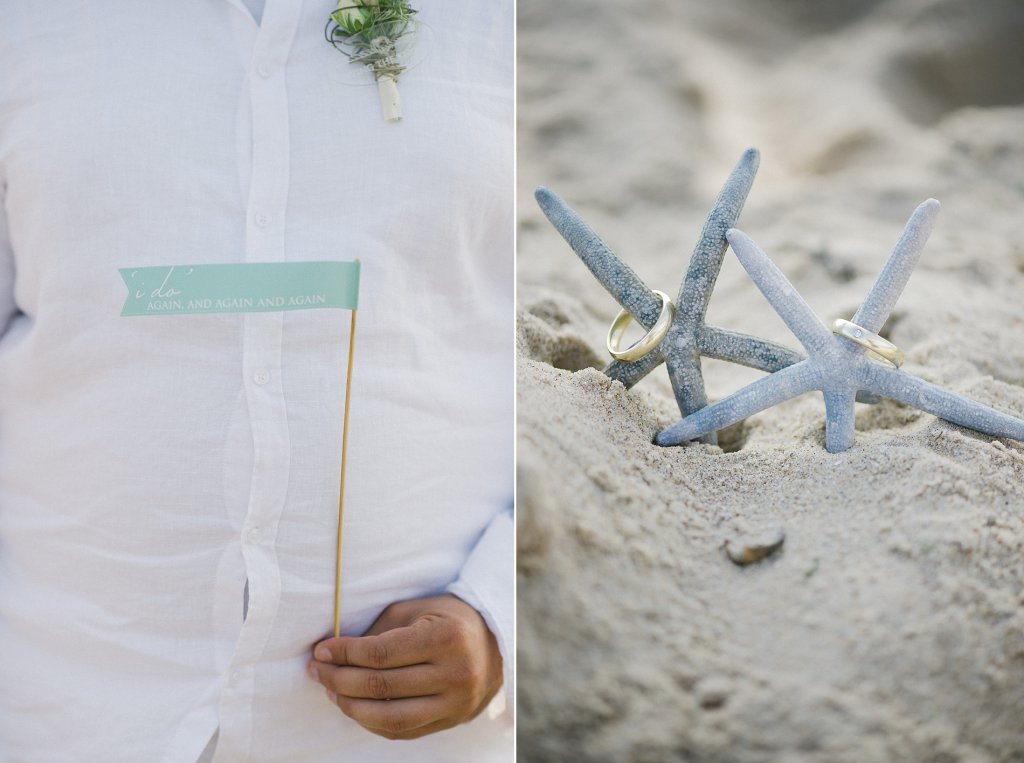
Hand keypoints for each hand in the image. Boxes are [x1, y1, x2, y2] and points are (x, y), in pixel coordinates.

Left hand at [308, 594, 503, 739]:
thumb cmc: (448, 620)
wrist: (494, 644)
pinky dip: (373, 723)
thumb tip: (334, 652)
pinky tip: (355, 708)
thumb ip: (379, 631)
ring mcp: (456, 703)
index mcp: (445, 638)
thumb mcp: (416, 611)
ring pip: (390, 717)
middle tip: (317, 671)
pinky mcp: (452, 721)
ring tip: (331, 692)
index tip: (321, 651)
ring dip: (351, 707)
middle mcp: (454, 673)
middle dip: (339, 679)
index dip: (344, 654)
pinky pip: (403, 731)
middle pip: (381, 686)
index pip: (380, 653)